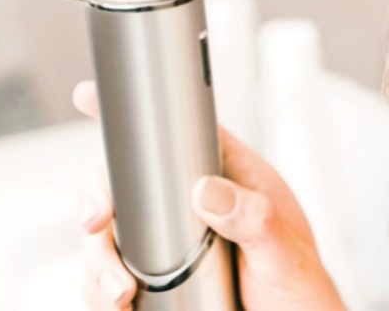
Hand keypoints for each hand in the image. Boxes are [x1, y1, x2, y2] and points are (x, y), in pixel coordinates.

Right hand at [72, 80, 345, 310]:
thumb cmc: (301, 287)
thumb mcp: (284, 250)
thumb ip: (255, 218)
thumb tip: (208, 189)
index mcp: (225, 177)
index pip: (175, 132)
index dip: (132, 114)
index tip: (87, 97)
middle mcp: (188, 206)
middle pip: (124, 182)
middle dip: (97, 197)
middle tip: (96, 220)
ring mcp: (167, 246)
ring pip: (108, 236)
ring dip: (97, 261)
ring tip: (119, 293)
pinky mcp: (154, 285)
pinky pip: (108, 280)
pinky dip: (99, 291)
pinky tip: (115, 305)